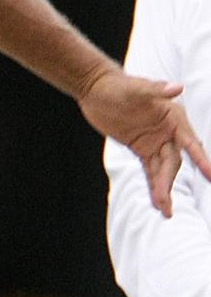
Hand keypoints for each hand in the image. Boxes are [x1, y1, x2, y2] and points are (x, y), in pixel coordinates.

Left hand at [79, 69, 210, 216]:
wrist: (96, 89)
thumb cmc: (118, 85)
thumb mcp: (135, 88)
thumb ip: (156, 90)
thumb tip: (177, 87)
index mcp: (173, 118)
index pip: (190, 142)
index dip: (200, 158)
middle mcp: (168, 132)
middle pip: (173, 162)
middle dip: (170, 182)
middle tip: (166, 203)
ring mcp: (154, 142)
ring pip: (162, 169)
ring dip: (163, 189)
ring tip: (165, 210)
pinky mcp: (141, 148)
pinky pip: (149, 169)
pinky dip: (153, 184)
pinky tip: (157, 201)